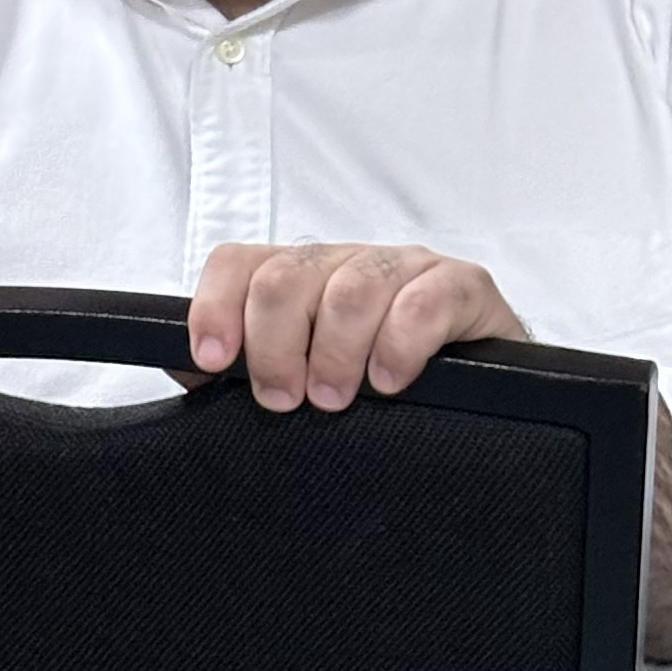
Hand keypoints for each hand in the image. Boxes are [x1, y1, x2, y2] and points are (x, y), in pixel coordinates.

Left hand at [187, 241, 526, 411]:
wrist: (483, 407)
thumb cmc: (379, 397)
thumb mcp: (304, 381)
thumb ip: (242, 371)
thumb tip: (188, 364)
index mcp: (302, 278)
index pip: (239, 263)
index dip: (215, 307)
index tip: (213, 361)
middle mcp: (348, 263)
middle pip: (286, 277)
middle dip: (275, 344)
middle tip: (285, 399)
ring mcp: (407, 269)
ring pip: (350, 288)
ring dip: (334, 351)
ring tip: (336, 399)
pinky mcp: (464, 287)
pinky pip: (424, 300)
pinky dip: (399, 344)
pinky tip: (391, 382)